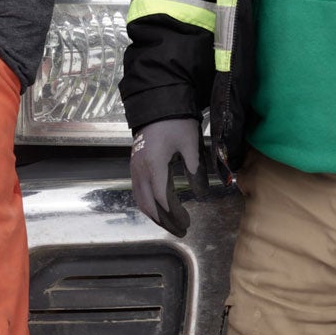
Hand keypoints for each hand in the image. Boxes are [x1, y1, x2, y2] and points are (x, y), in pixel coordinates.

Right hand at [130, 118, 200, 237]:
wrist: (157, 104)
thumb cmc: (176, 122)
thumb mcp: (190, 144)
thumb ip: (195, 170)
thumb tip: (201, 195)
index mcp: (154, 165)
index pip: (162, 199)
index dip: (174, 214)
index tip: (187, 223)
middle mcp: (140, 170)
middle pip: (148, 204)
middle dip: (164, 220)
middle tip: (180, 230)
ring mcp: (135, 168)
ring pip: (140, 200)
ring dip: (154, 215)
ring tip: (170, 224)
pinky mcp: (135, 165)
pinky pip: (138, 191)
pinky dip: (148, 204)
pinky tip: (160, 208)